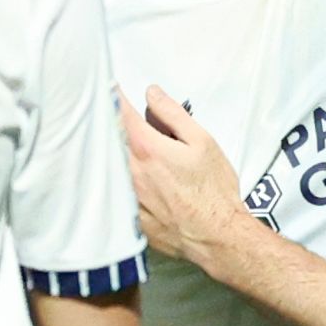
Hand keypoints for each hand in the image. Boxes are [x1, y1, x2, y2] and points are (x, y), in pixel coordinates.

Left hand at [123, 87, 258, 267]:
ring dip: (109, 153)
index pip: (119, 113)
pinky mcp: (128, 216)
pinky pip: (112, 192)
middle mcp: (130, 172)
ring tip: (119, 148)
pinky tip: (123, 180)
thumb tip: (152, 94)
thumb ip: (173, 114)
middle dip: (109, 124)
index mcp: (147, 149)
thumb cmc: (214, 192)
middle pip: (108, 139)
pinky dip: (112, 181)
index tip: (109, 87)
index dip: (113, 96)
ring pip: (108, 166)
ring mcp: (127, 196)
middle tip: (114, 116)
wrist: (217, 237)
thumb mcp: (203, 142)